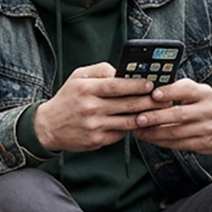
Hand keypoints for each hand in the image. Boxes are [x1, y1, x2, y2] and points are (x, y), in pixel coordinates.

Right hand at [32, 63, 172, 152]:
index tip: (151, 84)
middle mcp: (90, 108)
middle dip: (148, 101)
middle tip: (163, 98)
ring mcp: (94, 126)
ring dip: (145, 117)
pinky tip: (142, 123)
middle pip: (126, 104)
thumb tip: (123, 71)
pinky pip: (120, 133)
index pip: (116, 86)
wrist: (49, 126)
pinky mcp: (97, 140)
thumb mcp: (78, 77)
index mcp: (85, 89)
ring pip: (127, 121)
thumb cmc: (68, 98)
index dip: (135, 85)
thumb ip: (100, 71)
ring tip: (158, 111)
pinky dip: (132, 127)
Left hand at [128, 78, 211, 154]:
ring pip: (176, 133)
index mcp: (204, 93)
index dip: (170, 92)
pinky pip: (178, 145)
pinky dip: (161, 142)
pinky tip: (149, 138)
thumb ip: (176, 90)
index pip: (186, 90)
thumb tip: (148, 91)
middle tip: (139, 118)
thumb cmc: (204, 104)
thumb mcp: (196, 91)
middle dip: (156, 117)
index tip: (153, 94)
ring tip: (138, 131)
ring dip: (154, 133)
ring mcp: (207, 129)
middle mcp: (208, 110)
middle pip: (179, 114)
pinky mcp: (204, 144)